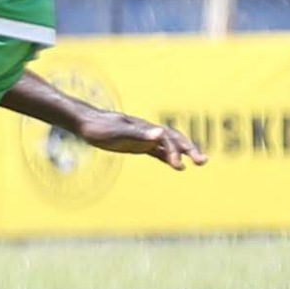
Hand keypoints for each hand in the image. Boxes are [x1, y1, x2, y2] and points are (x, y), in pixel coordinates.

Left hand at [74, 110, 205, 170]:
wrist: (86, 122)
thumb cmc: (100, 126)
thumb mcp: (117, 131)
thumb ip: (138, 134)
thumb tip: (160, 133)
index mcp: (145, 127)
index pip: (166, 139)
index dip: (174, 151)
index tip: (177, 165)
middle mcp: (147, 132)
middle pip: (174, 139)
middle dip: (189, 149)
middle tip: (203, 161)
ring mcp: (143, 138)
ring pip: (168, 146)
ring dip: (183, 153)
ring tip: (198, 162)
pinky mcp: (137, 145)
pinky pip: (157, 151)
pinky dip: (169, 157)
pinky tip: (177, 165)